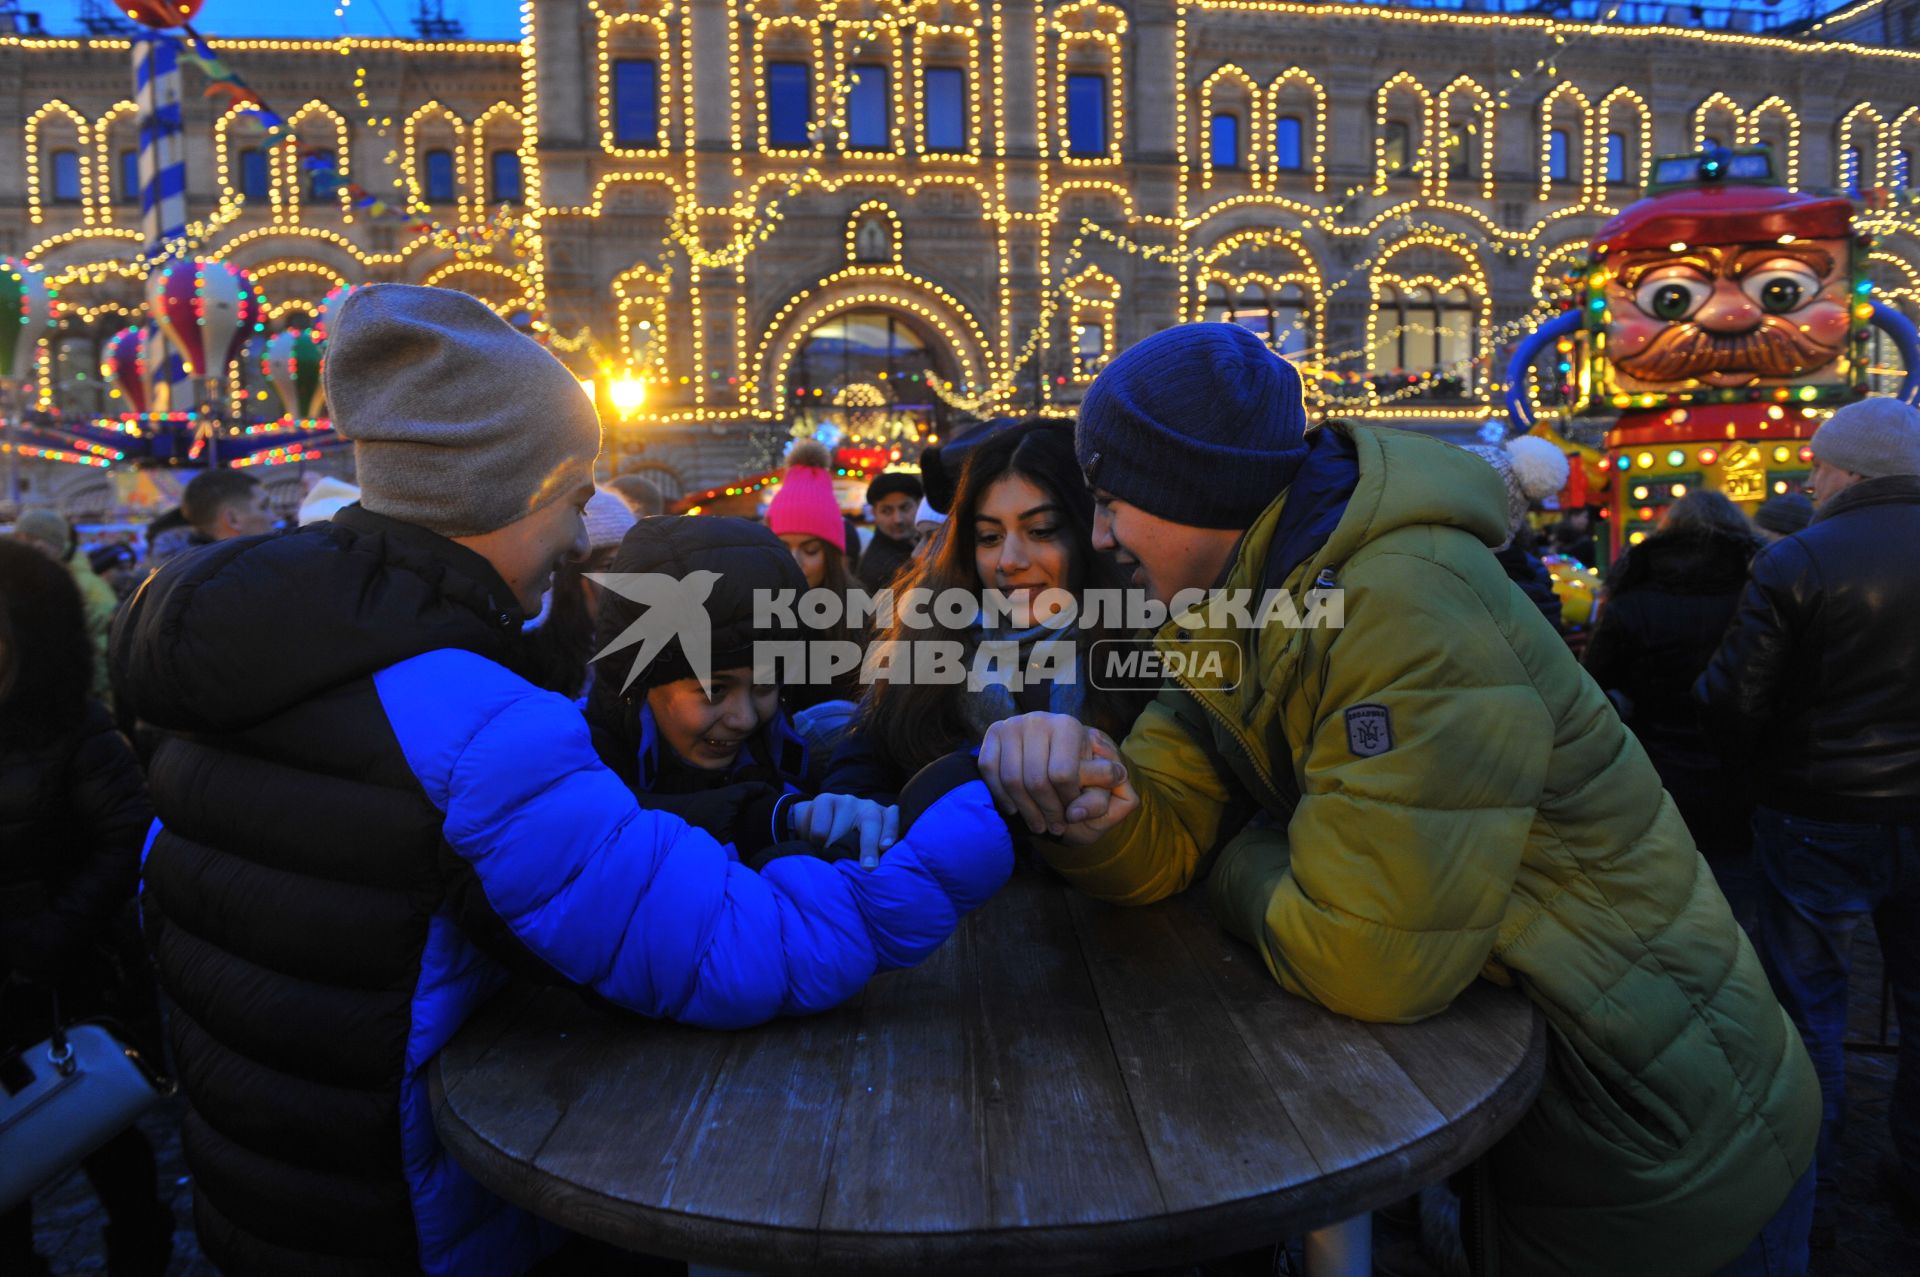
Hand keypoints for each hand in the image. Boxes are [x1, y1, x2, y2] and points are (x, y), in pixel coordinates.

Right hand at [789, 795, 900, 868]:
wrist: (813, 824)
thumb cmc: (844, 843)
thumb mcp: (861, 848)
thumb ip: (869, 854)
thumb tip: (870, 872)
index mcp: (882, 818)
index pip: (892, 819)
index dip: (890, 832)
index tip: (885, 847)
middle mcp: (868, 806)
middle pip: (872, 822)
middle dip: (869, 846)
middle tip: (868, 867)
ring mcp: (847, 801)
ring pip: (842, 830)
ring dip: (834, 847)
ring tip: (828, 855)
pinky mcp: (825, 800)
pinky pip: (821, 829)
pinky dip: (818, 841)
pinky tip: (816, 842)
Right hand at [978, 713, 1132, 840]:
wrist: (1056, 749)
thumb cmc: (1083, 770)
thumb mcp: (1105, 784)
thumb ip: (1104, 798)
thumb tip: (1076, 813)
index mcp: (1069, 726)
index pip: (1063, 774)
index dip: (1068, 801)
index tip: (1072, 815)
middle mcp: (1039, 720)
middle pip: (1036, 780)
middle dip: (1046, 812)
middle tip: (1055, 828)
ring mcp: (1012, 725)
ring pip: (1012, 780)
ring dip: (1025, 811)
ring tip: (1038, 826)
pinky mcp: (993, 733)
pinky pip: (990, 771)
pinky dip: (1002, 796)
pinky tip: (1015, 809)